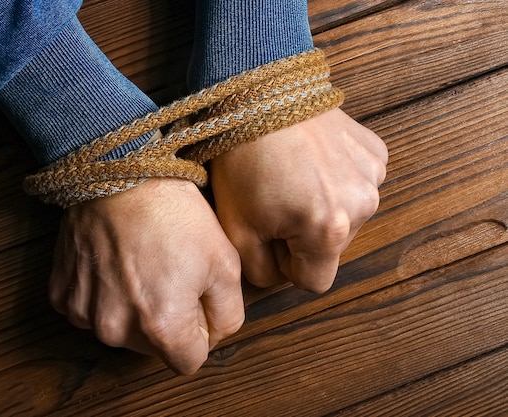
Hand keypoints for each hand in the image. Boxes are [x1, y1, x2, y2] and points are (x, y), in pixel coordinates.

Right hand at [48, 177, 243, 373]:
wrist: (121, 173)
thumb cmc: (174, 214)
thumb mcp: (225, 262)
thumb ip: (229, 314)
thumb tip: (214, 335)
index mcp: (160, 326)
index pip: (188, 361)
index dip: (200, 333)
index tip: (197, 302)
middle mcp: (115, 329)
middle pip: (152, 347)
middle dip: (166, 321)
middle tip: (170, 273)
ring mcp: (83, 312)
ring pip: (120, 329)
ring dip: (133, 308)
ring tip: (141, 264)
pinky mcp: (62, 293)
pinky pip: (90, 309)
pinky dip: (103, 294)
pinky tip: (114, 262)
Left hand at [209, 108, 387, 291]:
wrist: (259, 92)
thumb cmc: (241, 160)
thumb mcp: (237, 229)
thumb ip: (261, 271)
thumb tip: (279, 276)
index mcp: (328, 231)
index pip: (314, 282)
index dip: (287, 267)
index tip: (269, 238)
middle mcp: (363, 205)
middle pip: (331, 249)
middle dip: (304, 237)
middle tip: (275, 202)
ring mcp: (373, 175)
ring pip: (345, 218)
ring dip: (322, 209)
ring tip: (291, 178)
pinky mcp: (376, 151)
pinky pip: (356, 185)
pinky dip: (335, 181)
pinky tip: (311, 161)